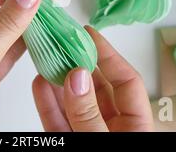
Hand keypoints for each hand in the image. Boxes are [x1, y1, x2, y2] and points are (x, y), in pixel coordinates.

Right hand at [32, 26, 153, 131]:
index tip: (89, 34)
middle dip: (78, 65)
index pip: (126, 81)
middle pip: (96, 89)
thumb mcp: (102, 142)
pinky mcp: (69, 144)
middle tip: (62, 43)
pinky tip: (39, 85)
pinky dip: (47, 104)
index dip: (108, 54)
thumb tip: (77, 76)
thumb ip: (88, 113)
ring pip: (74, 104)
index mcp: (136, 127)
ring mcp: (89, 136)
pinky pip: (58, 122)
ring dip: (58, 82)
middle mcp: (113, 128)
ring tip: (46, 59)